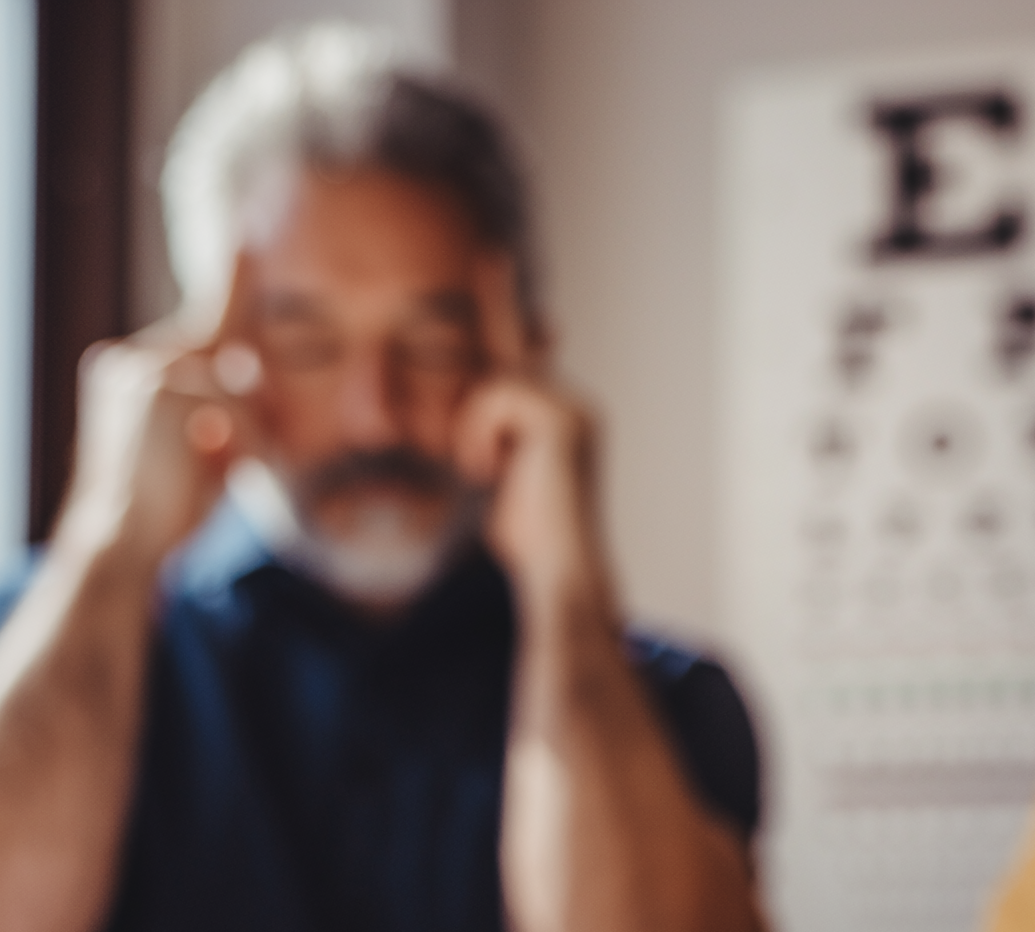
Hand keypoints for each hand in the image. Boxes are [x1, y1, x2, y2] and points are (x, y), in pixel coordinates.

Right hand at [54, 262, 258, 568]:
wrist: (118, 544)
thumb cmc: (160, 515)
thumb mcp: (200, 453)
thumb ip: (223, 412)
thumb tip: (254, 376)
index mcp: (126, 375)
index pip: (196, 331)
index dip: (229, 283)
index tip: (245, 237)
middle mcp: (128, 363)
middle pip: (219, 340)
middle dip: (249, 384)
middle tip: (255, 324)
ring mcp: (143, 371)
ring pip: (238, 388)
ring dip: (245, 437)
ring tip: (210, 474)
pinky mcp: (162, 389)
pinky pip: (239, 409)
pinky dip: (242, 446)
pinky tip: (211, 471)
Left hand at [453, 255, 614, 621]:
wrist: (561, 574)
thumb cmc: (526, 538)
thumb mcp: (491, 472)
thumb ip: (481, 431)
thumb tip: (461, 408)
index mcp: (559, 414)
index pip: (520, 350)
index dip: (503, 301)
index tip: (492, 254)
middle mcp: (572, 402)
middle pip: (496, 365)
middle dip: (477, 383)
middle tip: (483, 336)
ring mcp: (573, 407)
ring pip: (489, 387)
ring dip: (472, 434)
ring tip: (488, 473)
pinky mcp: (563, 417)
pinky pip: (492, 400)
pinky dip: (480, 438)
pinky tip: (494, 471)